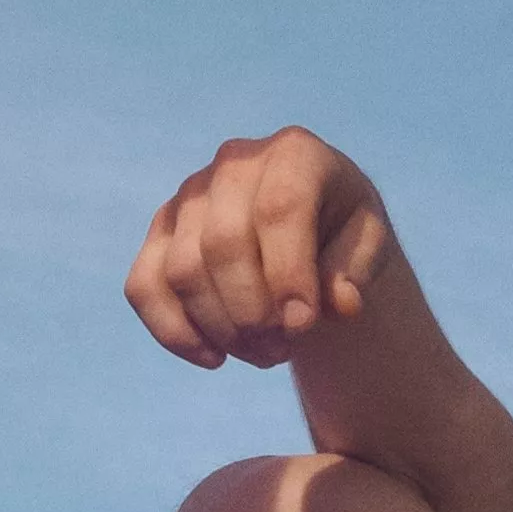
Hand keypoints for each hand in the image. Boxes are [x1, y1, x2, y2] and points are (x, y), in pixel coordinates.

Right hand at [126, 128, 394, 370]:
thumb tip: (340, 305)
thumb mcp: (368, 247)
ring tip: (263, 354)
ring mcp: (189, 196)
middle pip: (223, 243)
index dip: (287, 273)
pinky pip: (144, 285)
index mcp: (294, 153)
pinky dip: (174, 332)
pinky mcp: (160, 232)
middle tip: (282, 349)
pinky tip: (215, 358)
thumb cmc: (341, 236)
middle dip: (251, 313)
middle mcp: (234, 163)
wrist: (310, 229)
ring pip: (183, 271)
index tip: (302, 327)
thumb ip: (356, 272)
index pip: (278, 209)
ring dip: (221, 329)